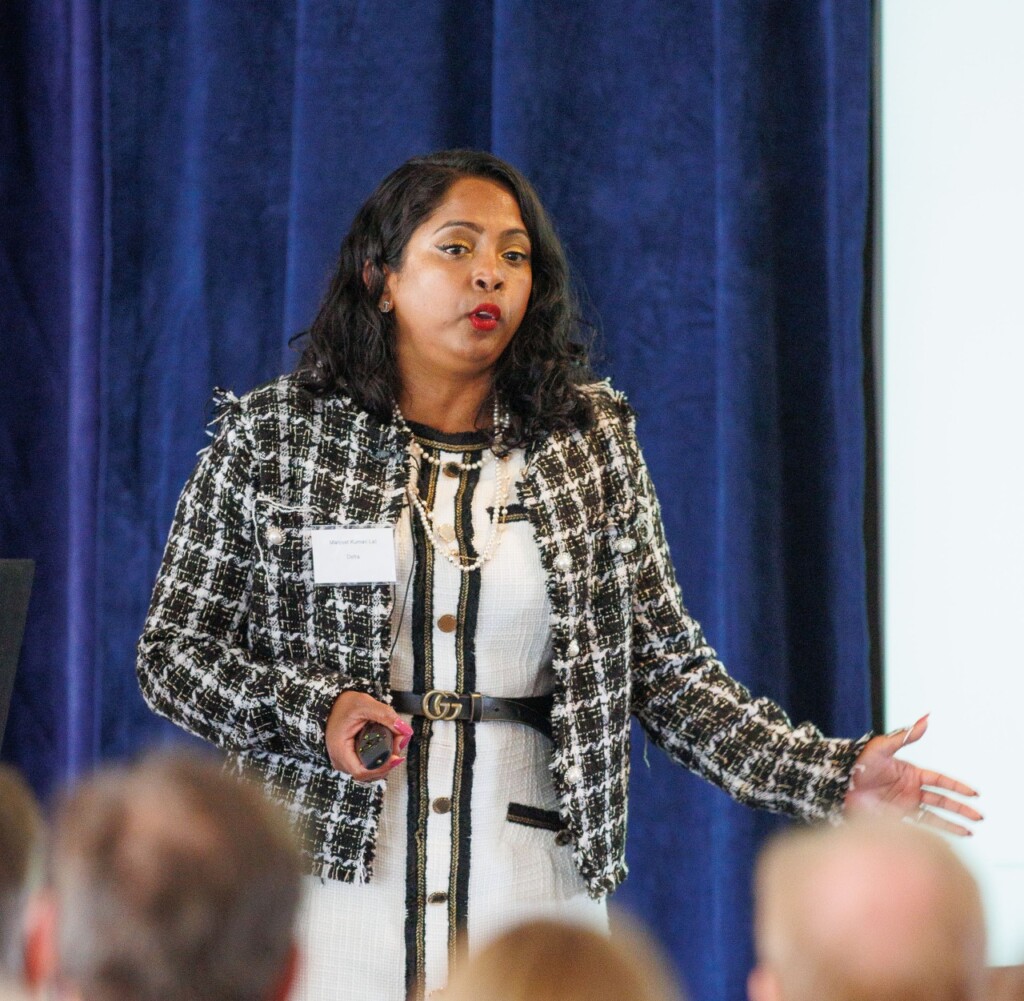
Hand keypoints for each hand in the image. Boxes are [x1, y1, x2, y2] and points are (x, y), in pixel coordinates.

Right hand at [325, 691, 413, 781]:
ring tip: (395, 741)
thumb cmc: (344, 705)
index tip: (396, 758)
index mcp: (340, 750)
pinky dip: (381, 758)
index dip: (381, 768)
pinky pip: (369, 765)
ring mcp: (346, 762)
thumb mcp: (365, 704)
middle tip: (399, 741)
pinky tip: (388, 745)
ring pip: (371, 771)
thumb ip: (385, 715)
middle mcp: (341, 761)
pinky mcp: (352, 759)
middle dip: (388, 761)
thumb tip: (405, 730)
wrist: (333, 704)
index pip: (361, 772)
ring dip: (386, 760)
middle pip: (369, 773)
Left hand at [843, 714, 982, 835]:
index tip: (974, 793)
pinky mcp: (894, 819)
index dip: (956, 787)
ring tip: (970, 831)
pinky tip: (945, 839)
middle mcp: (909, 790)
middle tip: (979, 815)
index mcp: (909, 773)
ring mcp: (903, 806)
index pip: (939, 781)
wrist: (837, 783)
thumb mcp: (882, 747)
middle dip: (960, 808)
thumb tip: (925, 719)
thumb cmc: (858, 762)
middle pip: (941, 801)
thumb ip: (905, 736)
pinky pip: (917, 827)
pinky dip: (931, 833)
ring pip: (934, 816)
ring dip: (952, 824)